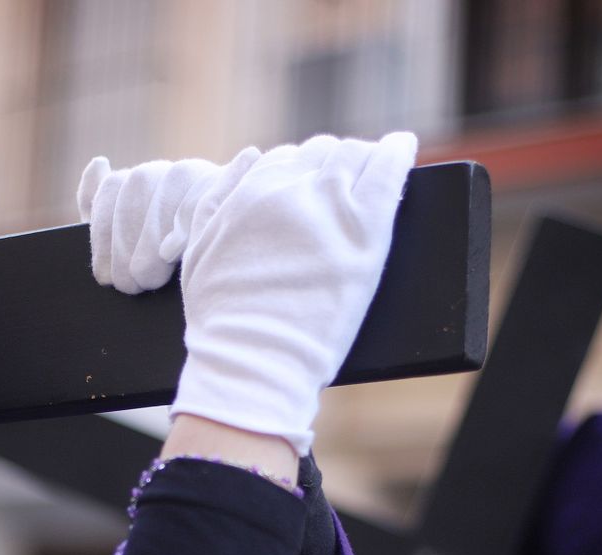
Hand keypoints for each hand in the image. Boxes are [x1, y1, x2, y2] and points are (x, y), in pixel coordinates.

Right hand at [79, 133, 417, 454]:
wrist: (253, 359)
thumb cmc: (222, 319)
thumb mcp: (198, 250)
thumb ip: (216, 197)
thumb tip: (250, 154)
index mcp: (249, 193)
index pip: (284, 160)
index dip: (300, 173)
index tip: (312, 188)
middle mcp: (290, 190)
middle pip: (321, 153)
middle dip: (331, 166)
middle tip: (344, 186)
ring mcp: (330, 207)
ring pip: (354, 154)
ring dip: (362, 159)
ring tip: (375, 168)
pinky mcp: (366, 230)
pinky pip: (388, 168)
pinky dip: (398, 151)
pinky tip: (403, 148)